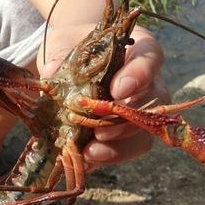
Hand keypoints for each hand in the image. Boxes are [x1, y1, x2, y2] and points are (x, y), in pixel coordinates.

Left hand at [39, 24, 168, 171]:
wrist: (68, 65)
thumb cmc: (73, 47)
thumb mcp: (63, 43)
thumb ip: (60, 54)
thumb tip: (52, 71)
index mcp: (137, 50)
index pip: (151, 58)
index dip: (139, 76)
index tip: (118, 89)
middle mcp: (147, 83)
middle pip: (152, 103)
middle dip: (126, 121)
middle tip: (100, 130)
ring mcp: (139, 112)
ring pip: (143, 133)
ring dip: (119, 146)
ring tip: (91, 152)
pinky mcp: (125, 136)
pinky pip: (126, 151)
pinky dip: (106, 158)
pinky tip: (86, 161)